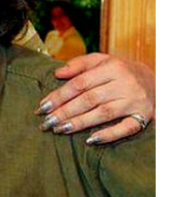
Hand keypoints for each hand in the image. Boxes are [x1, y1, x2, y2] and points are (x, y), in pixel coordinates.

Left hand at [35, 53, 154, 143]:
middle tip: (46, 123)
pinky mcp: (144, 116)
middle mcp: (124, 83)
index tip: (42, 107)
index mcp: (112, 67)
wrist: (157, 82)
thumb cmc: (121, 71)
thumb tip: (57, 73)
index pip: (79, 83)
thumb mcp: (102, 60)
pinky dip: (109, 134)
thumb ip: (79, 64)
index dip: (59, 95)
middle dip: (64, 112)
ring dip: (79, 123)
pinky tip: (91, 140)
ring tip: (60, 129)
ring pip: (103, 113)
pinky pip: (126, 128)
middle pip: (88, 99)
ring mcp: (135, 101)